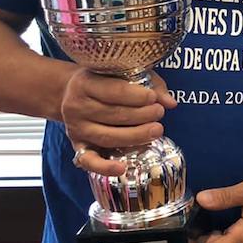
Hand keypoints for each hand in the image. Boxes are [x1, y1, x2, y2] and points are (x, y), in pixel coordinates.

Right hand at [62, 69, 176, 176]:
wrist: (72, 94)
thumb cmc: (106, 82)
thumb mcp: (123, 73)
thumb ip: (149, 84)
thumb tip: (170, 102)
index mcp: (85, 83)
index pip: (113, 90)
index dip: (137, 96)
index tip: (153, 98)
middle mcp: (76, 106)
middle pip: (113, 114)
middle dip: (142, 115)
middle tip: (159, 113)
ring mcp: (76, 129)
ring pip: (107, 137)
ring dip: (135, 136)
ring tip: (156, 130)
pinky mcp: (78, 147)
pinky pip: (89, 161)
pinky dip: (104, 167)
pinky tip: (122, 168)